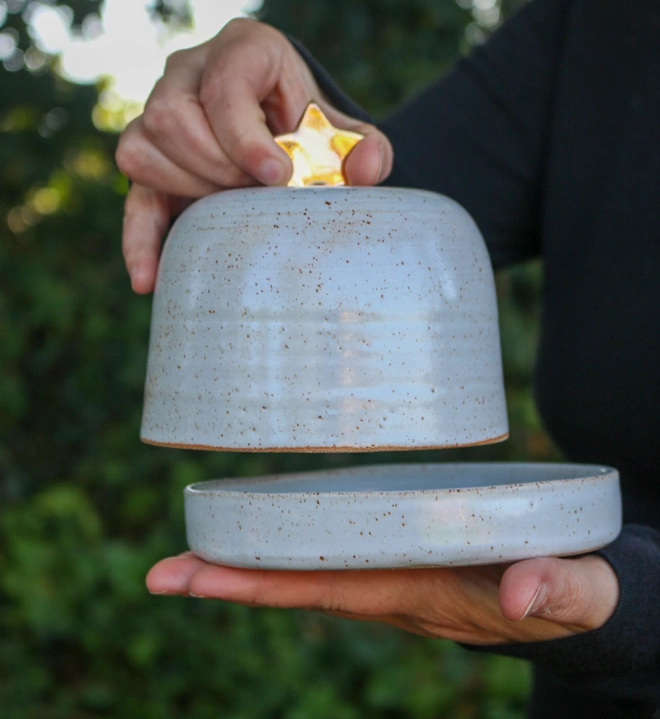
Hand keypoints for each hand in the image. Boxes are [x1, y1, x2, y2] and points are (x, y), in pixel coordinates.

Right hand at [116, 18, 392, 293]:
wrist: (283, 126)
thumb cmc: (313, 126)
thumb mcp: (346, 133)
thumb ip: (366, 148)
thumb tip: (365, 169)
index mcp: (243, 48)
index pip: (223, 86)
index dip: (245, 138)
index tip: (278, 176)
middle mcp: (188, 71)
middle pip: (171, 117)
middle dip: (218, 168)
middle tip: (256, 192)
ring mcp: (157, 111)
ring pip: (141, 149)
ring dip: (189, 189)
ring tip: (231, 206)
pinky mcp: (146, 157)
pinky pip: (129, 194)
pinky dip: (138, 239)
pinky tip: (149, 278)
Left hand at [145, 552, 618, 644]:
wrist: (579, 602)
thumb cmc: (575, 593)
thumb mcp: (578, 591)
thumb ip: (555, 586)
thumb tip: (515, 593)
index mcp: (425, 594)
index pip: (330, 590)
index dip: (264, 583)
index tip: (198, 577)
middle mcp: (397, 592)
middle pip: (303, 586)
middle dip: (233, 581)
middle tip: (160, 573)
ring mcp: (396, 580)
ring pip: (313, 573)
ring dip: (253, 565)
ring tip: (190, 555)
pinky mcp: (404, 561)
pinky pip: (336, 559)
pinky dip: (292, 551)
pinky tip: (266, 536)